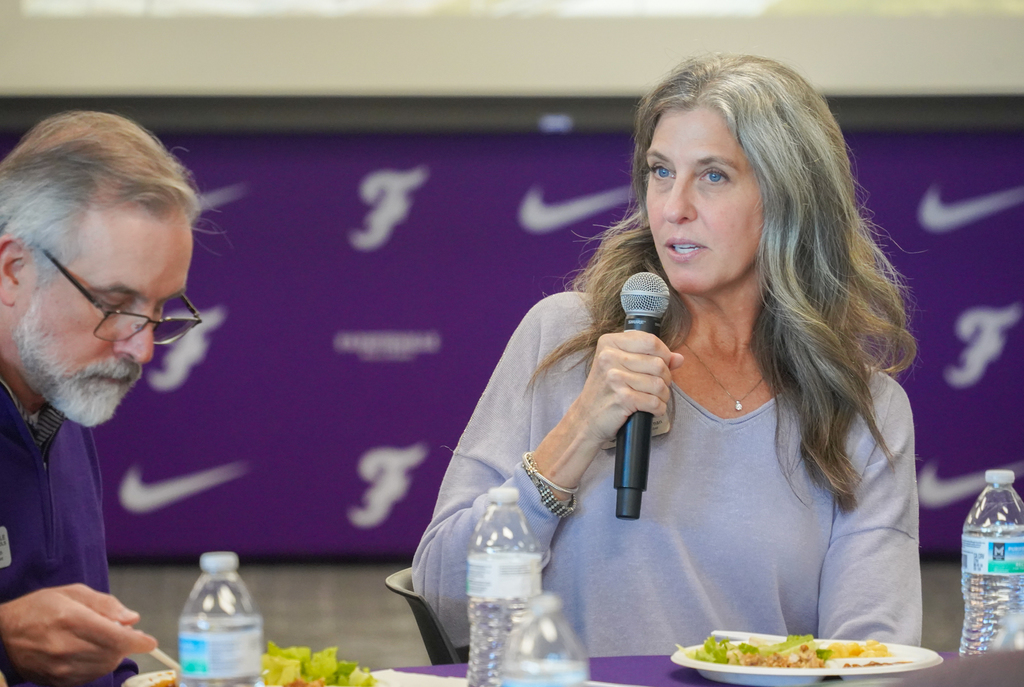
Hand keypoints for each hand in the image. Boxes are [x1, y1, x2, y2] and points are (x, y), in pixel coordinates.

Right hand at [0, 584, 156, 686]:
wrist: (3, 634)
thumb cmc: (38, 608)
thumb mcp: (72, 592)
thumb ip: (106, 604)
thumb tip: (132, 619)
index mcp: (72, 620)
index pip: (117, 638)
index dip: (139, 641)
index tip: (149, 641)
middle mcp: (67, 647)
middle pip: (113, 653)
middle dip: (125, 644)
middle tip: (120, 632)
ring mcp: (60, 668)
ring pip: (104, 667)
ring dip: (112, 655)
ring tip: (102, 640)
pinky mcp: (56, 681)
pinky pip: (89, 677)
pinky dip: (97, 665)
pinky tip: (90, 652)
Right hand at [533, 330, 683, 489]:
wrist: (586, 419)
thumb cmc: (606, 391)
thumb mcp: (621, 366)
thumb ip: (649, 357)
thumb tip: (678, 358)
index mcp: (609, 343)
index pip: (650, 341)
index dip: (664, 354)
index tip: (663, 364)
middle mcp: (609, 357)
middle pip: (659, 363)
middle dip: (665, 378)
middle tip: (656, 386)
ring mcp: (615, 378)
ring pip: (660, 384)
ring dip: (663, 395)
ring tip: (653, 398)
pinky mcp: (622, 399)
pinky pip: (655, 402)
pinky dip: (658, 409)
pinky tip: (650, 409)